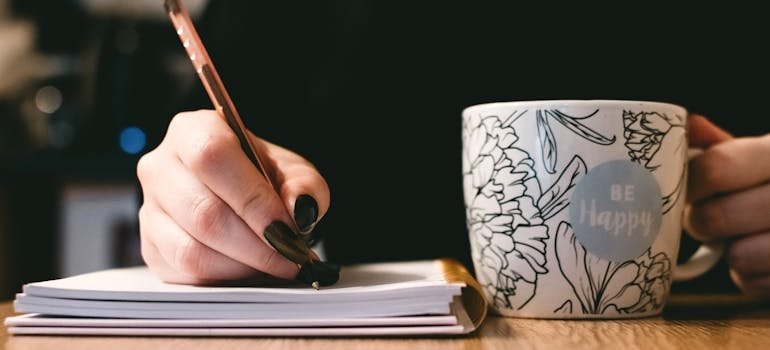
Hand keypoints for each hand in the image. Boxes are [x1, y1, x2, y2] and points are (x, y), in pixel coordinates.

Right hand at [136, 110, 329, 284]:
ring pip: (191, 249)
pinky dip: (224, 277)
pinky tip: (249, 268)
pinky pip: (185, 272)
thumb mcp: (294, 172)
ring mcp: (149, 208)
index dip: (252, 198)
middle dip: (256, 244)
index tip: (287, 228)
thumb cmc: (264, 178)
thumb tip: (299, 209)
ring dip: (243, 265)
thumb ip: (305, 186)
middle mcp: (160, 166)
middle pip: (203, 212)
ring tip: (275, 264)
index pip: (212, 158)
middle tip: (291, 256)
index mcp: (193, 131)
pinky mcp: (149, 246)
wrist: (241, 196)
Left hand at [685, 114, 769, 296]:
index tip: (688, 190)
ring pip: (739, 257)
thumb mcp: (763, 155)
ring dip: (729, 252)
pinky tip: (760, 259)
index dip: (691, 184)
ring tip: (737, 238)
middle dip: (700, 221)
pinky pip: (754, 284)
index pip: (716, 168)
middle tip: (705, 218)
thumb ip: (725, 146)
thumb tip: (686, 126)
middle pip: (716, 218)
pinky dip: (749, 276)